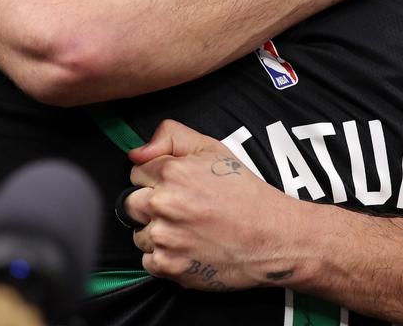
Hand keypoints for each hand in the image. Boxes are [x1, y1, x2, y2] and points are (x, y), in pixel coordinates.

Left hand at [127, 120, 305, 290]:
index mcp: (172, 172)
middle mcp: (164, 203)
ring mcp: (164, 237)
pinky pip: (148, 260)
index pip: (137, 171)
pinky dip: (165, 257)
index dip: (156, 178)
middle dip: (151, 205)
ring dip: (157, 233)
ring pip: (138, 233)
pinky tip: (189, 248)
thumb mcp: (213, 149)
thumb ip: (170, 137)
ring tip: (188, 230)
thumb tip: (135, 152)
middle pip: (131, 203)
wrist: (272, 236)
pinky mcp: (169, 266)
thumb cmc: (245, 192)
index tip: (177, 187)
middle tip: (182, 210)